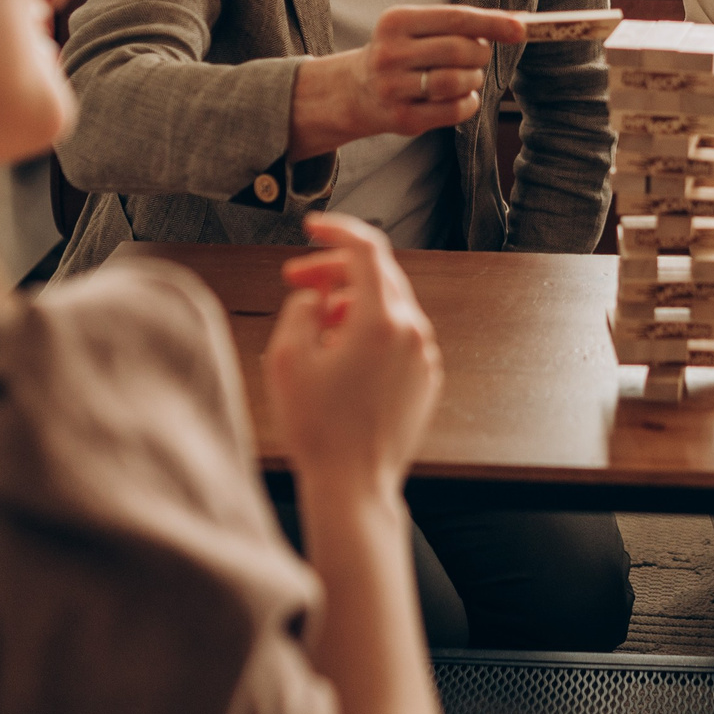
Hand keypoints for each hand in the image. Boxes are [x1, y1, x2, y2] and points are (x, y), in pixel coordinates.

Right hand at [264, 213, 441, 492]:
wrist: (353, 485)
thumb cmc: (317, 427)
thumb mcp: (288, 357)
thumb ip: (302, 307)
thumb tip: (317, 294)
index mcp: (380, 320)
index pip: (366, 249)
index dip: (335, 230)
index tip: (311, 227)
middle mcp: (412, 331)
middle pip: (377, 275)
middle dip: (334, 269)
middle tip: (296, 278)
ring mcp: (424, 355)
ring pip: (388, 306)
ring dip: (350, 302)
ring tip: (314, 325)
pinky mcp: (425, 377)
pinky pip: (397, 336)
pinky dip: (369, 330)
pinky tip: (339, 354)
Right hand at [288, 4, 525, 159]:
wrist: (356, 91)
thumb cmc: (403, 53)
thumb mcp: (420, 28)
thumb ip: (462, 24)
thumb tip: (517, 22)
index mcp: (396, 21)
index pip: (455, 18)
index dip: (492, 23)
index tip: (522, 28)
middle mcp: (390, 53)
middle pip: (459, 50)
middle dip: (480, 54)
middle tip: (478, 57)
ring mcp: (393, 88)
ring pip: (457, 82)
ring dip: (473, 79)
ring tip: (466, 77)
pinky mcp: (402, 119)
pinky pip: (454, 110)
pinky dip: (468, 102)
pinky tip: (461, 97)